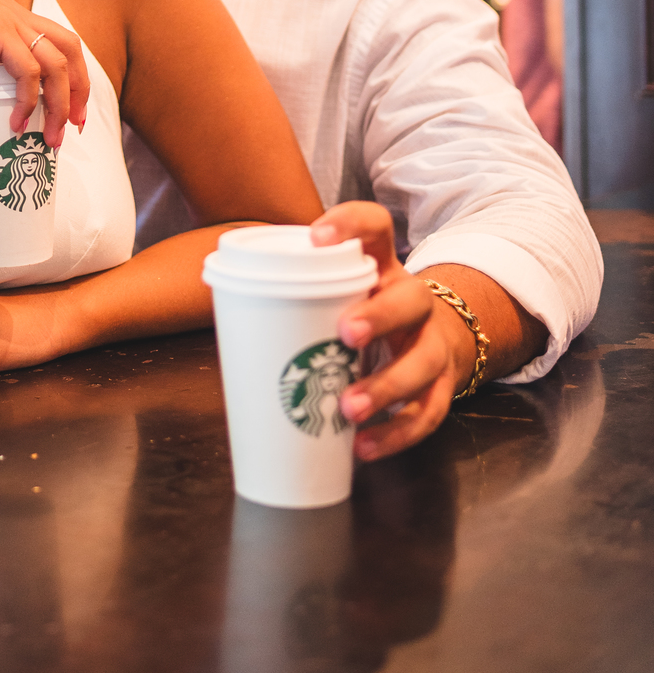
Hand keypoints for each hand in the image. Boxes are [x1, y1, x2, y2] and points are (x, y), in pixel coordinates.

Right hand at [0, 0, 89, 144]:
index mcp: (6, 17)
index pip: (57, 42)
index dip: (71, 75)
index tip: (69, 111)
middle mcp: (14, 15)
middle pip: (70, 49)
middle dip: (79, 90)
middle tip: (73, 126)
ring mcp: (7, 21)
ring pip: (56, 63)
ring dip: (61, 103)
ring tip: (51, 135)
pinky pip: (27, 69)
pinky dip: (29, 98)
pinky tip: (18, 121)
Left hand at [311, 203, 475, 461]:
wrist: (432, 340)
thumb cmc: (364, 313)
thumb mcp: (341, 294)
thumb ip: (301, 298)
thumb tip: (230, 316)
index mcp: (381, 266)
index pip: (374, 227)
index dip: (350, 224)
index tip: (317, 239)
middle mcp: (413, 300)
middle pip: (410, 299)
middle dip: (379, 315)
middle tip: (346, 333)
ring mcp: (432, 343)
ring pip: (422, 362)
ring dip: (386, 387)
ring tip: (349, 409)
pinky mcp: (441, 385)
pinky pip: (426, 413)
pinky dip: (395, 434)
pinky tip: (363, 447)